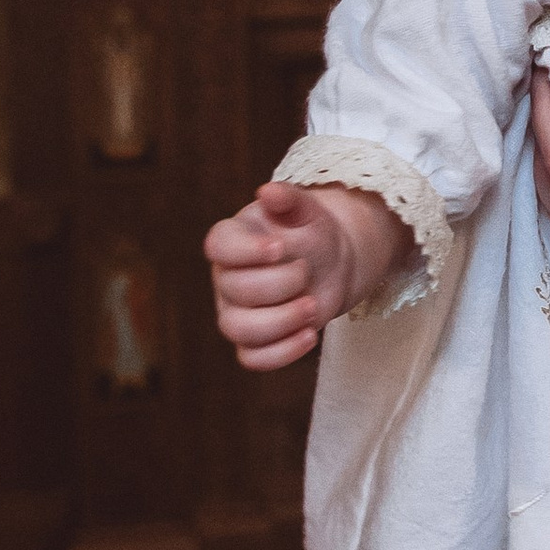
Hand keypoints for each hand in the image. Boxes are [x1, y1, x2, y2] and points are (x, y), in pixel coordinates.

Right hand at [203, 180, 406, 369]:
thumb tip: (268, 191)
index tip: (280, 247)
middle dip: (279, 284)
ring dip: (280, 322)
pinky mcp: (253, 341)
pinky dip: (282, 353)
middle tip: (308, 273)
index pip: (218, 246)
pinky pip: (253, 358)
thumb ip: (289, 199)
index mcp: (232, 240)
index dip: (246, 251)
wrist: (331, 263)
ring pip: (238, 329)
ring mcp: (235, 312)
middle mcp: (226, 278)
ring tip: (313, 307)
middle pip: (235, 290)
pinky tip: (311, 335)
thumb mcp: (306, 210)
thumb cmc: (311, 232)